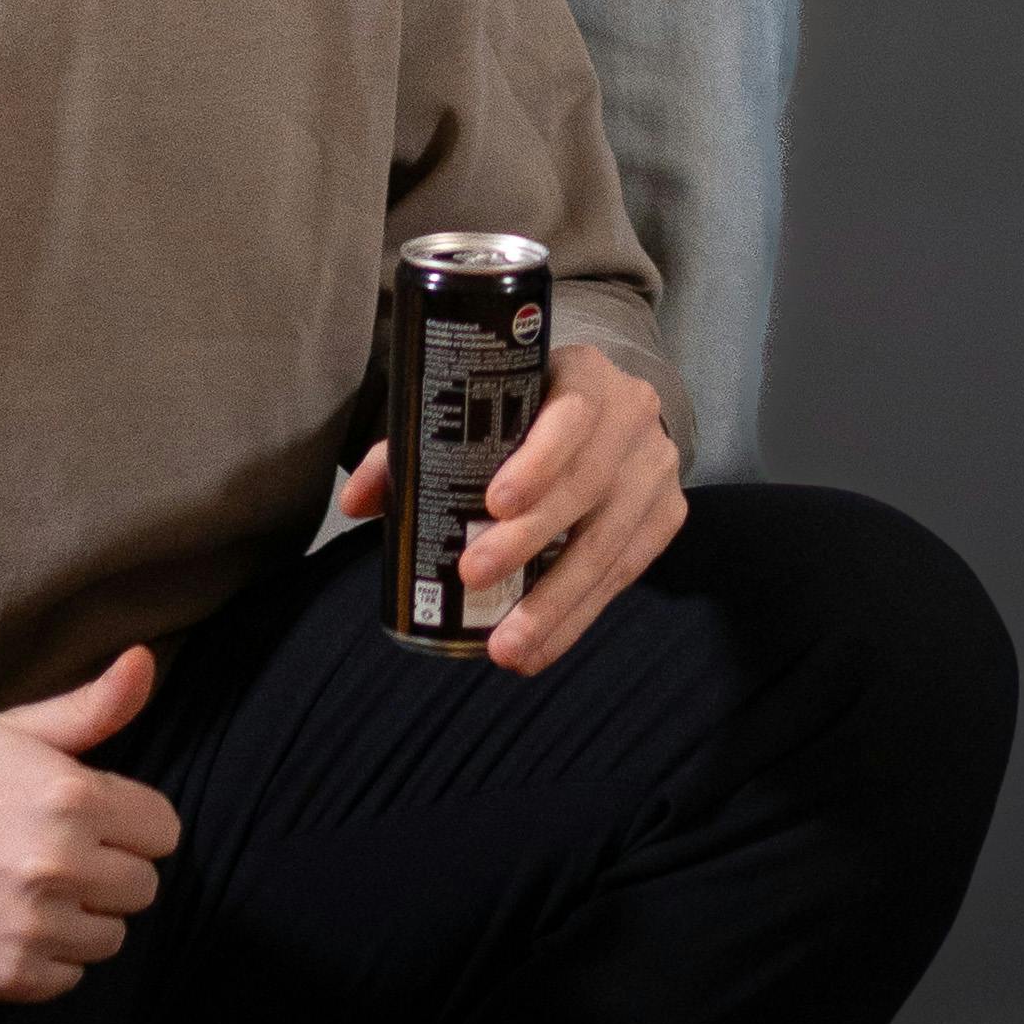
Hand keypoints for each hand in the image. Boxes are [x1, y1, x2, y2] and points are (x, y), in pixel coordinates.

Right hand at [0, 648, 179, 1002]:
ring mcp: (33, 924)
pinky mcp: (6, 974)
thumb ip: (92, 706)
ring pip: (112, 937)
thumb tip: (145, 660)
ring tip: (34, 892)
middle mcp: (60, 863)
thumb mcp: (16, 730)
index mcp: (73, 796)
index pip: (163, 830)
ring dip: (84, 919)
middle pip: (144, 887)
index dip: (132, 825)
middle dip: (111, 871)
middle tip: (60, 857)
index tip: (97, 823)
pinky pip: (69, 978)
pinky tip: (13, 926)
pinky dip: (49, 960)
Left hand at [344, 344, 685, 675]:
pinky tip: (540, 648)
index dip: (539, 459)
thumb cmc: (526, 414)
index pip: (571, 412)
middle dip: (531, 540)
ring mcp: (657, 468)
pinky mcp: (668, 514)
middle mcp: (634, 415)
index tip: (493, 503)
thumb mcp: (482, 409)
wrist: (609, 414)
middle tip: (474, 576)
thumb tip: (355, 502)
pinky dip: (579, 616)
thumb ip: (413, 448)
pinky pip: (626, 573)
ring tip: (504, 646)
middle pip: (589, 484)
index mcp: (585, 375)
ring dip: (555, 601)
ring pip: (609, 542)